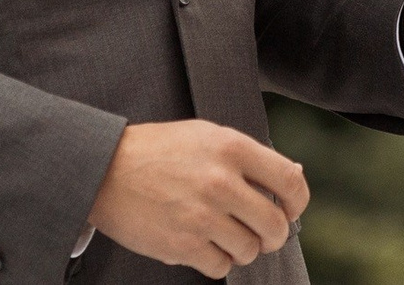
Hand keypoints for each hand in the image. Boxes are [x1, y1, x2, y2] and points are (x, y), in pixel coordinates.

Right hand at [86, 119, 310, 278]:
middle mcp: (220, 181)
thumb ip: (250, 157)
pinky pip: (221, 267)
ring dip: (243, 249)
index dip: (297, 202)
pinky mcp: (182, 245)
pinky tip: (204, 244)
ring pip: (250, 251)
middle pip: (275, 225)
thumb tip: (292, 176)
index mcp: (231, 148)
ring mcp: (201, 216)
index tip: (290, 210)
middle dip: (273, 235)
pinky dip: (217, 261)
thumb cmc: (158, 150)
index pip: (290, 182)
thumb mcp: (207, 136)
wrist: (105, 169)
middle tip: (262, 233)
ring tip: (226, 235)